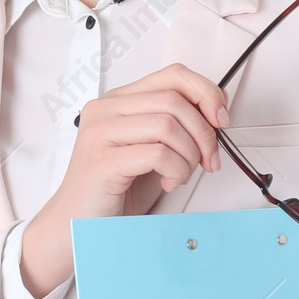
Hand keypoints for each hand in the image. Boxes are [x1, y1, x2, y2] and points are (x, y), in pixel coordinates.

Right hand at [22, 65, 229, 293]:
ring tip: (180, 174)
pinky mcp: (103, 159)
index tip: (221, 119)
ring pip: (169, 125)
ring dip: (189, 155)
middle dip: (204, 133)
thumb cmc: (116, 188)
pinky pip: (159, 153)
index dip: (206, 92)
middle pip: (175, 100)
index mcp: (119, 100)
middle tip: (209, 160)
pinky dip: (176, 170)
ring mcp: (100, 132)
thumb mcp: (153, 148)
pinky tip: (168, 183)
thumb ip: (177, 126)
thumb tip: (216, 113)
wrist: (78, 223)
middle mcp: (106, 108)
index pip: (173, 75)